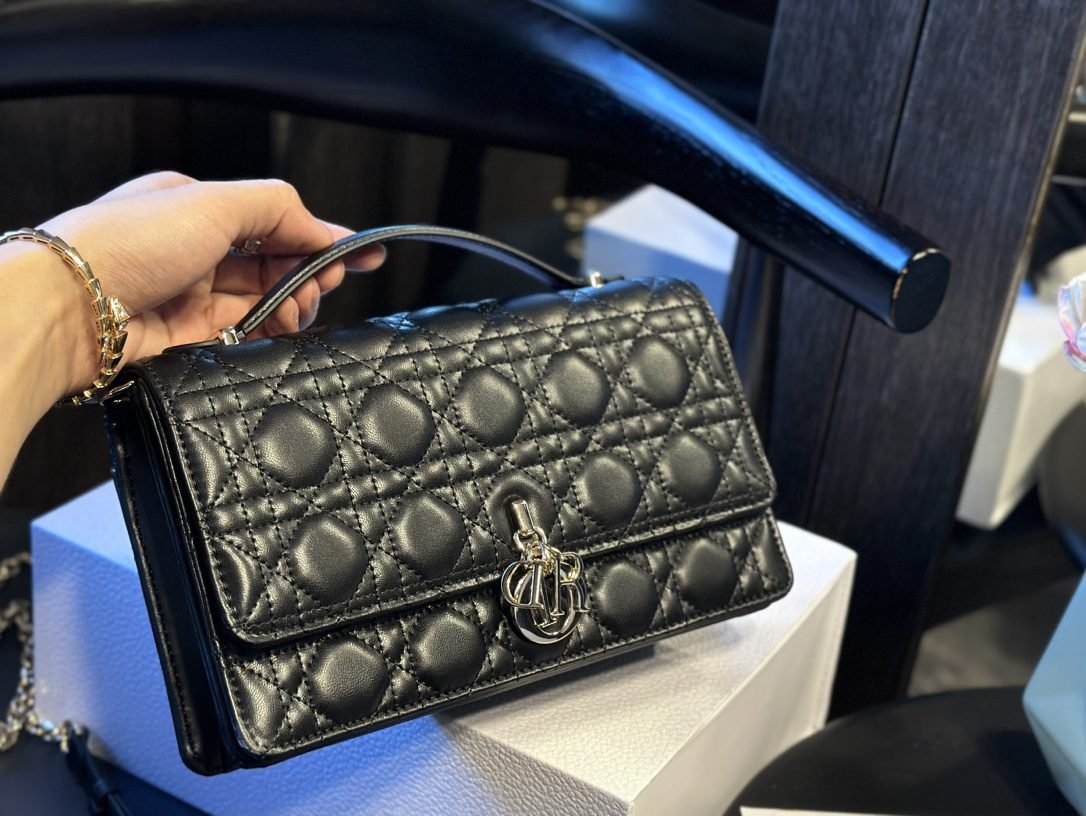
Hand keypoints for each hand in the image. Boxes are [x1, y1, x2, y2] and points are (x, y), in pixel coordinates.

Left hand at [36, 172, 384, 396]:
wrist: (71, 307)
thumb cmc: (126, 243)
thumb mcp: (213, 204)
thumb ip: (277, 209)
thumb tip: (322, 229)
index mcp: (197, 204)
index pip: (274, 218)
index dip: (320, 236)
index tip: (363, 255)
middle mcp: (194, 246)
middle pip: (273, 260)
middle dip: (308, 271)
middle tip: (327, 284)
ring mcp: (190, 290)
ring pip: (262, 297)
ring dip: (291, 302)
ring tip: (299, 310)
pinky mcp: (186, 333)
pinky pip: (241, 331)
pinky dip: (267, 330)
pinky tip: (280, 329)